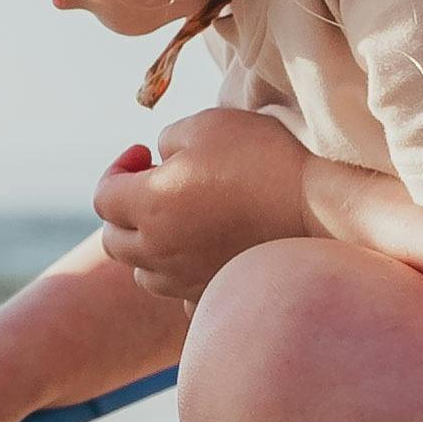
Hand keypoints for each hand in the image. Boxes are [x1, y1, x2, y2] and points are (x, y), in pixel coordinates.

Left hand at [91, 107, 311, 308]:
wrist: (319, 207)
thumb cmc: (261, 158)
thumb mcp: (204, 125)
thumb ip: (165, 141)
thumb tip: (158, 160)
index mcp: (149, 205)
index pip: (103, 197)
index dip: (118, 169)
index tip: (144, 153)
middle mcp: (159, 250)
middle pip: (114, 240)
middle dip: (123, 210)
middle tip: (156, 184)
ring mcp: (186, 279)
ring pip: (143, 273)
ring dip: (147, 246)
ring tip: (178, 220)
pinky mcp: (215, 293)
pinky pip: (180, 296)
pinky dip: (180, 276)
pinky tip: (202, 255)